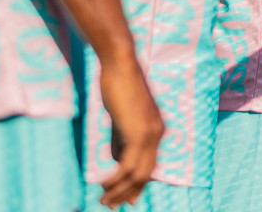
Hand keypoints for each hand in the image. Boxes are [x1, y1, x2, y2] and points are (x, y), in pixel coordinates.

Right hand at [96, 52, 162, 207]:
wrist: (121, 64)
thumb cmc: (119, 87)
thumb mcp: (121, 120)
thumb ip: (122, 141)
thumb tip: (118, 164)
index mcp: (156, 129)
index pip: (149, 165)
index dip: (137, 185)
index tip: (125, 199)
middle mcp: (158, 133)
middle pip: (146, 174)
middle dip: (128, 193)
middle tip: (110, 205)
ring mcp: (150, 133)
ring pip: (138, 174)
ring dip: (119, 191)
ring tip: (103, 200)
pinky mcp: (138, 132)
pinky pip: (128, 165)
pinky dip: (116, 179)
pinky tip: (103, 185)